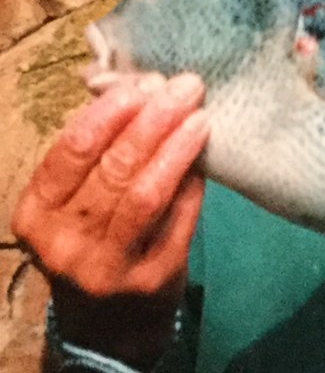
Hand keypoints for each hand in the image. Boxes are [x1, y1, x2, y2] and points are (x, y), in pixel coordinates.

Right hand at [11, 72, 208, 365]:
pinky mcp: (152, 278)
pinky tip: (206, 157)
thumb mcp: (74, 203)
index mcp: (36, 213)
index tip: (145, 82)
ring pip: (145, 194)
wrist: (108, 324)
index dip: (111, 111)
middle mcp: (64, 243)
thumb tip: (135, 84)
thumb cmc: (93, 242)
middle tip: (184, 87)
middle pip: (113, 168)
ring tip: (200, 116)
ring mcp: (107, 266)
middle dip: (153, 120)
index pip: (72, 151)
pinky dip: (193, 183)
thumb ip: (97, 153)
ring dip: (176, 148)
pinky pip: (178, 219)